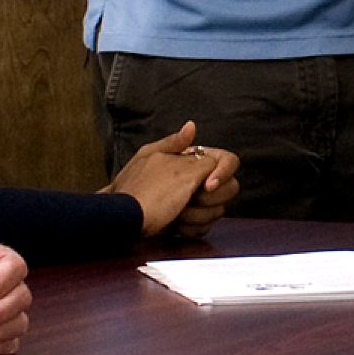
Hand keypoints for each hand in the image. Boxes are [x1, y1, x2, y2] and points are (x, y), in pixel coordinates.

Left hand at [106, 122, 237, 237]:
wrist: (124, 221)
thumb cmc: (149, 194)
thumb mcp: (171, 168)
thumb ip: (193, 154)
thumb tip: (191, 126)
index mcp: (190, 161)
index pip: (228, 160)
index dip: (223, 173)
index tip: (206, 186)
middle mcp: (193, 178)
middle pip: (229, 188)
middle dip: (209, 199)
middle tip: (187, 202)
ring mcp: (191, 201)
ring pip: (217, 210)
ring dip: (197, 215)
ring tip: (176, 215)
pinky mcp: (187, 222)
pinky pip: (204, 226)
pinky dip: (191, 228)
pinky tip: (176, 226)